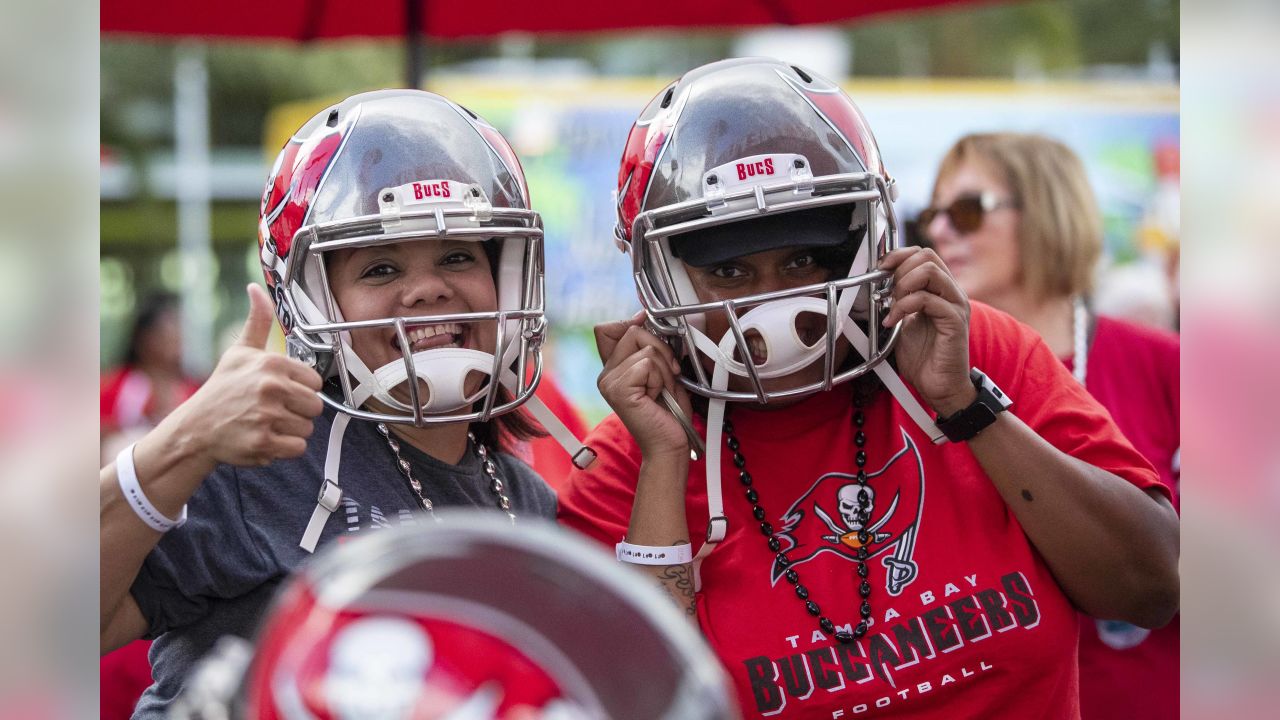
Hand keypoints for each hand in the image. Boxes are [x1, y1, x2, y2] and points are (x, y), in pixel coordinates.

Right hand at [164, 284, 324, 466]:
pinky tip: (265, 437)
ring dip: (290, 429)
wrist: (196, 428)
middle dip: (298, 410)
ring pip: (308, 428)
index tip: (282, 391)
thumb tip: (256, 288)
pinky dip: (284, 447)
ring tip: (266, 422)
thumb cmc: (222, 389)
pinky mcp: (264, 443)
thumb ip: (258, 320)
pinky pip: (298, 448)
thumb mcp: (240, 351)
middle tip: (273, 409)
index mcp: (272, 364)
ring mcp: (267, 416)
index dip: (300, 388)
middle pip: (315, 406)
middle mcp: (271, 388)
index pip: (315, 381)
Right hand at [594, 313, 693, 460]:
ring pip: (645, 348)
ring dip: (664, 370)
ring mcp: (609, 382)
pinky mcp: (618, 390)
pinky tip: (656, 396)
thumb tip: (642, 316)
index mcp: (613, 369)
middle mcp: (605, 374)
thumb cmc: (669, 413)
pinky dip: (661, 379)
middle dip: (660, 350)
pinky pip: (647, 364)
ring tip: (661, 390)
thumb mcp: (660, 372)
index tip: (648, 331)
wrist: (669, 444)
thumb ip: (648, 347)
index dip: (630, 324)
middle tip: (666, 376)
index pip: (606, 329)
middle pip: (632, 332)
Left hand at [878, 247, 974, 415]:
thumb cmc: (923, 357)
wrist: (938, 386)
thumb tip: (877, 285)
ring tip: (893, 305)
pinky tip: (893, 321)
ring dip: (903, 284)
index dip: (898, 255)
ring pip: (930, 271)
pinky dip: (904, 306)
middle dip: (899, 269)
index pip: (923, 254)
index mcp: (940, 290)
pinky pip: (928, 299)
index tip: (880, 268)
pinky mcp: (955, 321)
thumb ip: (898, 300)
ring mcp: (956, 305)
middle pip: (926, 256)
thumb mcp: (904, 321)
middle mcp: (951, 293)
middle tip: (887, 293)